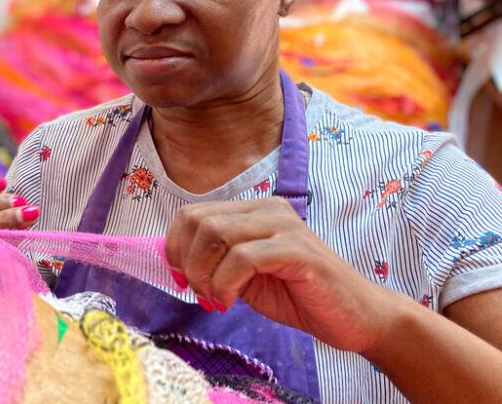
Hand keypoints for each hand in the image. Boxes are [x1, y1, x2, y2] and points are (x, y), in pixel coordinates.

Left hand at [164, 197, 401, 353]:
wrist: (354, 317)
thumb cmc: (298, 296)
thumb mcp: (244, 275)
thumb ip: (215, 261)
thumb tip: (174, 261)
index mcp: (253, 212)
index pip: (192, 214)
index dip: (174, 247)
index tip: (181, 279)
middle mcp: (268, 210)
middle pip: (198, 221)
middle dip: (187, 262)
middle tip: (199, 292)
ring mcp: (285, 227)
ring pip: (216, 234)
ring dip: (204, 274)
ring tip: (215, 298)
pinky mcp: (298, 251)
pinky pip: (243, 257)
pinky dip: (225, 283)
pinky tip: (229, 302)